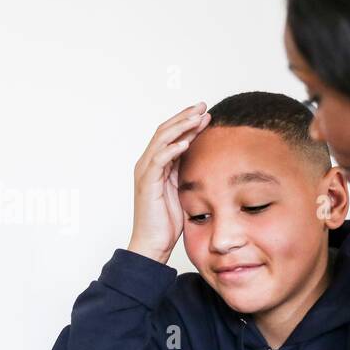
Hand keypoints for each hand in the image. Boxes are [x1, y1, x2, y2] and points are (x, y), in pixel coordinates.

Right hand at [127, 103, 210, 263]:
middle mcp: (147, 164)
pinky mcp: (147, 184)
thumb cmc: (166, 222)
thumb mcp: (181, 190)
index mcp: (155, 165)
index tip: (205, 113)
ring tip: (198, 117)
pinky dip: (172, 149)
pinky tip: (187, 142)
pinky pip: (159, 161)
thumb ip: (185, 172)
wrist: (152, 244)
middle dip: (184, 116)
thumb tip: (202, 158)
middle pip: (164, 131)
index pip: (169, 135)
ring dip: (181, 127)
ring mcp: (145, 173)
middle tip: (203, 106)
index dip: (186, 121)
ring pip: (161, 140)